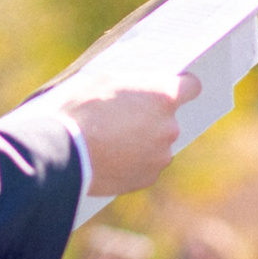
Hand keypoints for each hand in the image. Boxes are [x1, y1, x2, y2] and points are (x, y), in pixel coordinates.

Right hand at [61, 72, 199, 195]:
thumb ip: (135, 84)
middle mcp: (170, 127)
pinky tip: (111, 158)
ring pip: (158, 144)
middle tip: (124, 117)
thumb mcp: (107, 81)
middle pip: (169, 118)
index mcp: (164, 97)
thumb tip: (145, 87)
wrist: (66, 153)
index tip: (171, 88)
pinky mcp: (148, 177)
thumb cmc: (83, 111)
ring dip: (143, 141)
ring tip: (113, 140)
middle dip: (152, 117)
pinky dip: (134, 162)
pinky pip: (146, 165)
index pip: (192, 87)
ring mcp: (161, 155)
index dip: (181, 86)